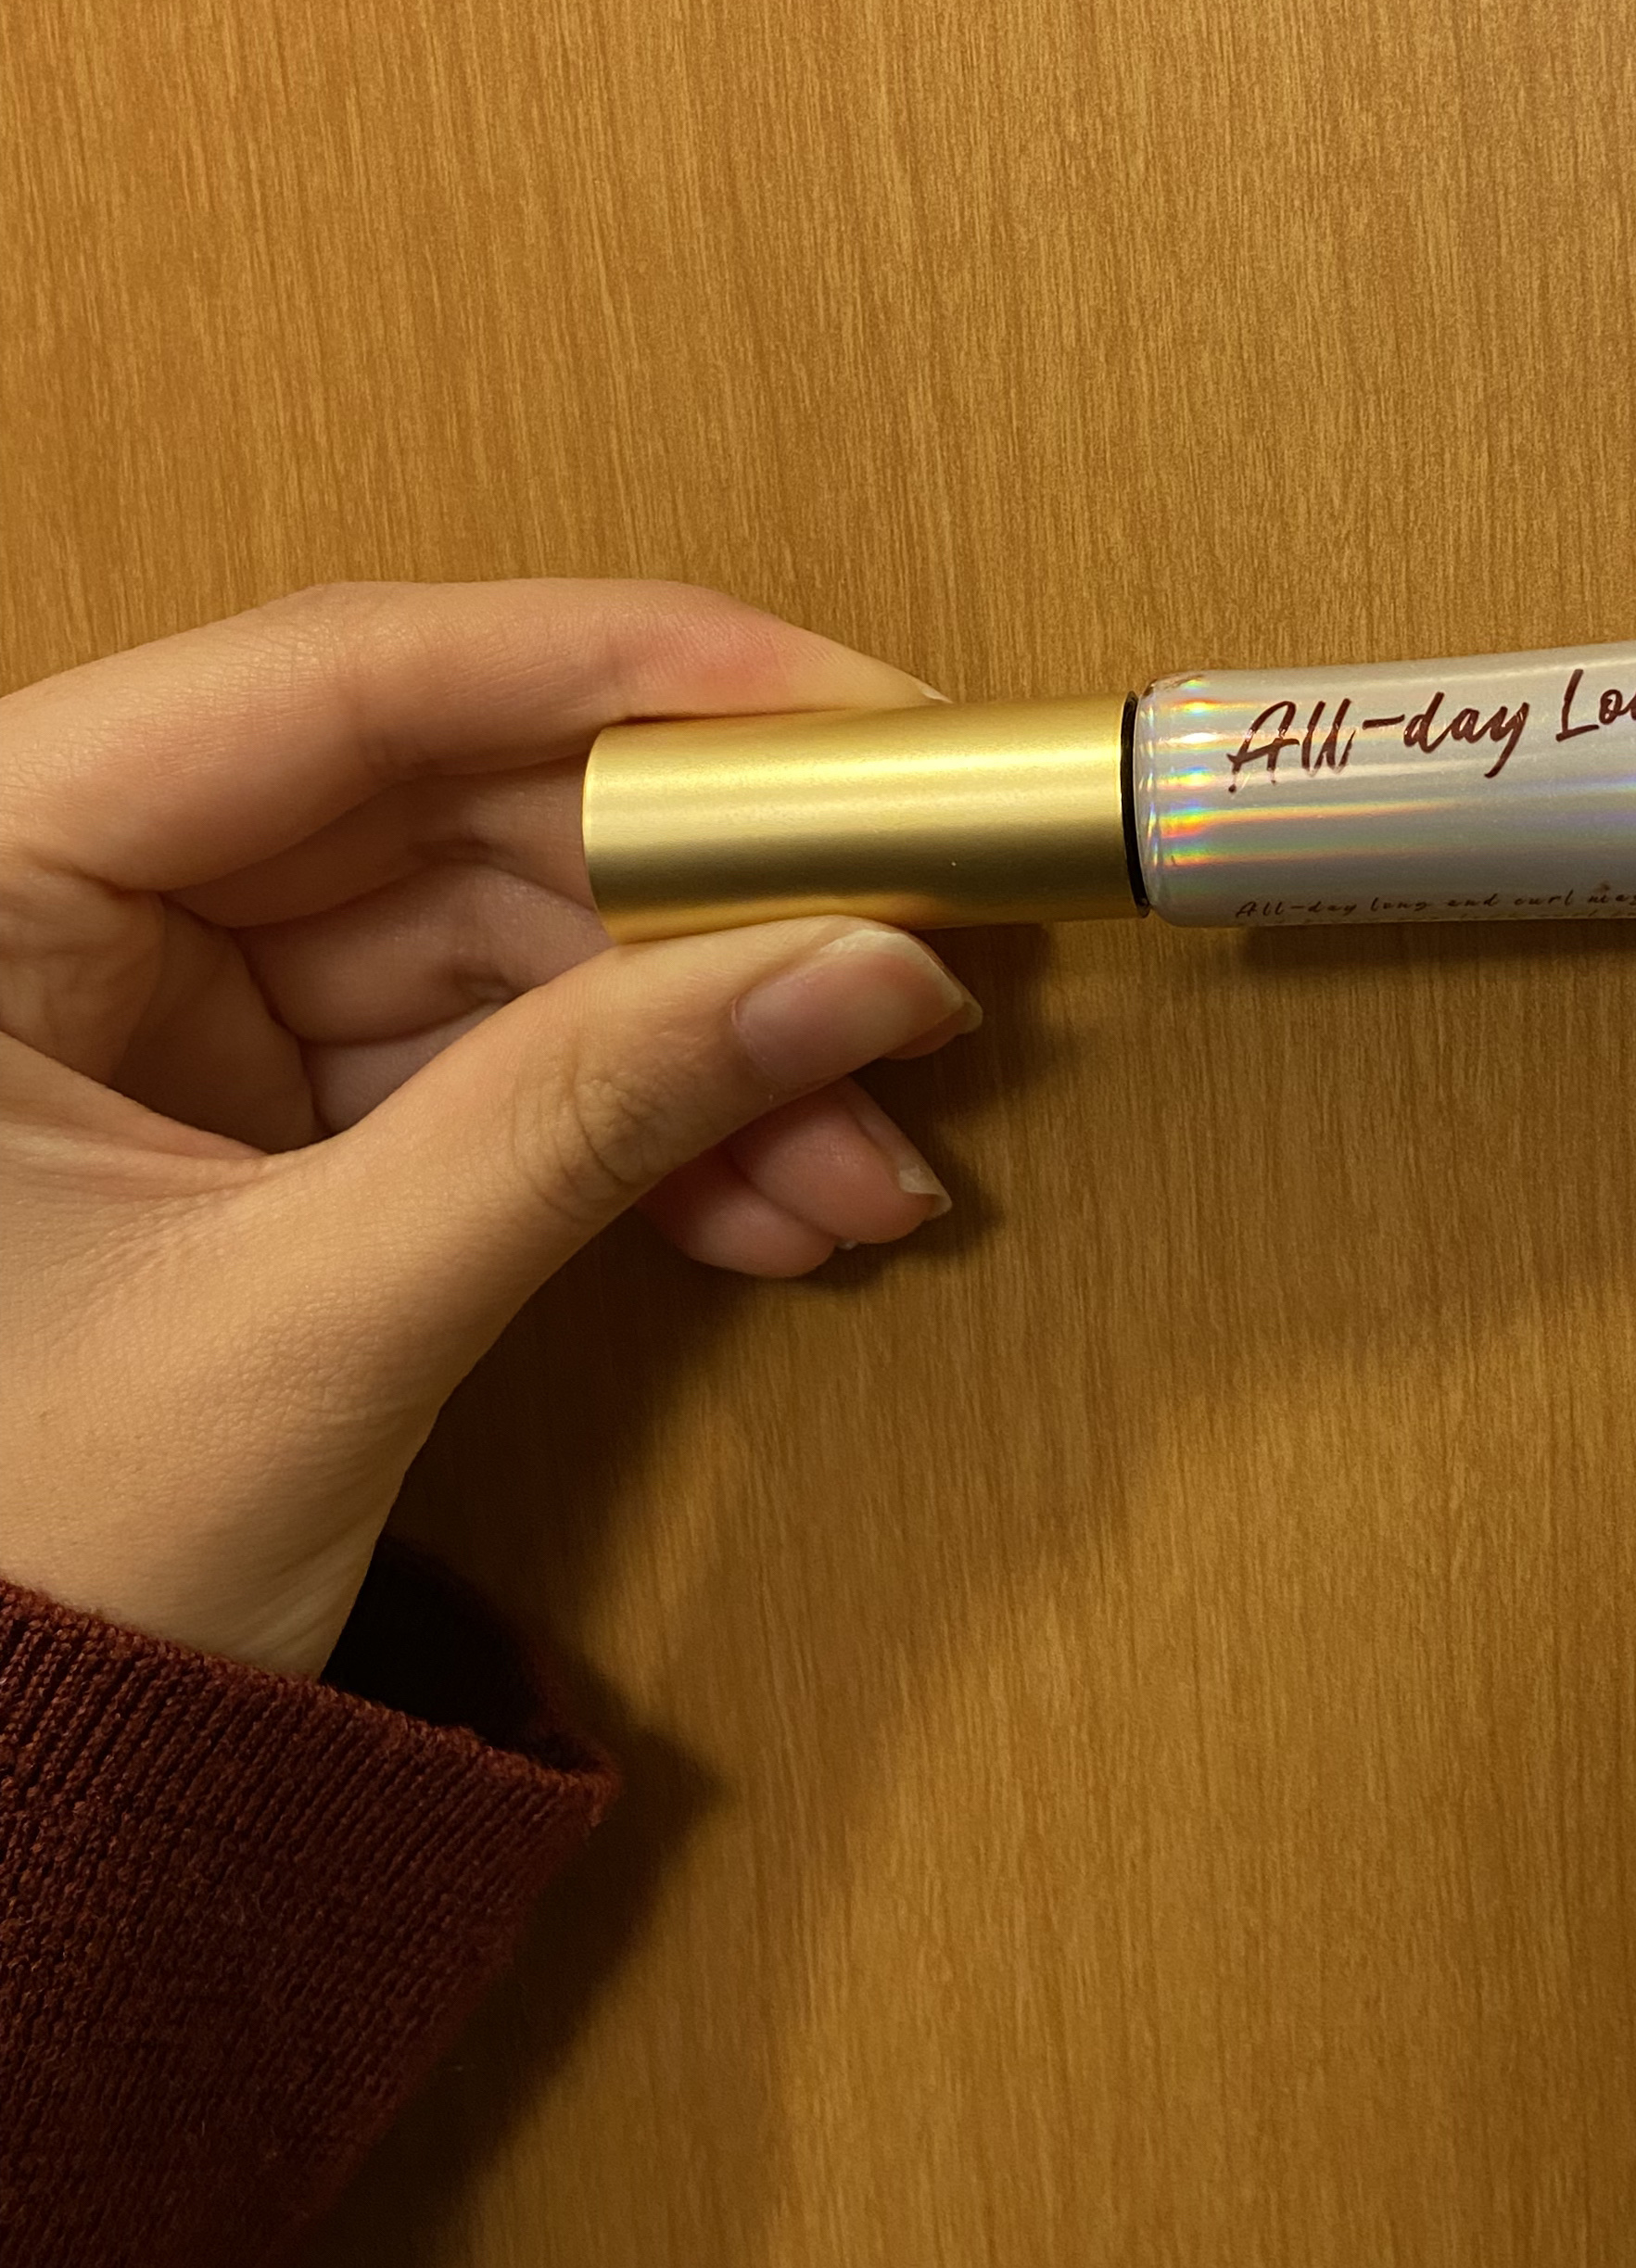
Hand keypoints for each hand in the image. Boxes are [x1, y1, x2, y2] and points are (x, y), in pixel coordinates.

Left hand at [0, 579, 982, 1679]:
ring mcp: (143, 1009)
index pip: (337, 680)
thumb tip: (861, 968)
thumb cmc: (7, 1594)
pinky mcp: (231, 1112)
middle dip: (700, 903)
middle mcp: (47, 902)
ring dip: (697, 1043)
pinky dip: (630, 1128)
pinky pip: (473, 1061)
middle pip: (445, 805)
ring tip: (865, 1161)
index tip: (848, 708)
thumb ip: (586, 1119)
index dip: (619, 672)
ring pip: (489, 942)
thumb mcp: (312, 1328)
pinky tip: (774, 1207)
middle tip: (913, 938)